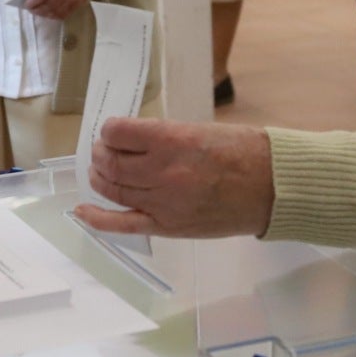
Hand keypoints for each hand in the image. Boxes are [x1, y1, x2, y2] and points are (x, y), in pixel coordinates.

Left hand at [24, 0, 88, 21]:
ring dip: (44, 14)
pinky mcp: (79, 3)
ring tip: (39, 12)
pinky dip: (54, 16)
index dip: (31, 3)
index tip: (26, 5)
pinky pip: (64, 14)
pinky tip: (49, 13)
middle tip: (31, 9)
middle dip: (36, 10)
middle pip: (47, 6)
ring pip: (55, 12)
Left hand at [74, 118, 275, 239]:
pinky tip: (83, 210)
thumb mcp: (201, 130)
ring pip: (113, 189)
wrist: (272, 187)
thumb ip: (165, 137)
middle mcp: (163, 171)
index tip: (112, 131)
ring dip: (100, 177)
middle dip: (101, 153)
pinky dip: (98, 219)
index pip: (119, 132)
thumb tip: (132, 141)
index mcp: (173, 140)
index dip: (110, 130)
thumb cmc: (243, 151)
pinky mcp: (168, 226)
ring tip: (101, 171)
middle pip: (111, 162)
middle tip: (104, 150)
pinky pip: (123, 224)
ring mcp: (163, 202)